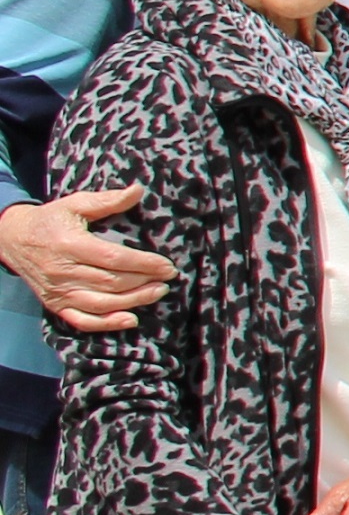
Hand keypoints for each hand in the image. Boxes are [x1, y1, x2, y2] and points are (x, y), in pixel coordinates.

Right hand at [0, 187, 173, 335]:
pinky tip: (131, 319)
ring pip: (101, 303)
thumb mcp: (76, 204)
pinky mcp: (55, 304)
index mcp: (69, 244)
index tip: (167, 266)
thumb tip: (139, 190)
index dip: (143, 264)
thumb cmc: (51, 220)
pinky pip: (82, 320)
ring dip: (133, 301)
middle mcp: (62, 271)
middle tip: (168, 279)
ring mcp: (58, 291)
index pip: (113, 258)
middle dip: (144, 282)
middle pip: (110, 282)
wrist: (13, 239)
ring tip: (158, 293)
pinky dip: (107, 324)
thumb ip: (108, 200)